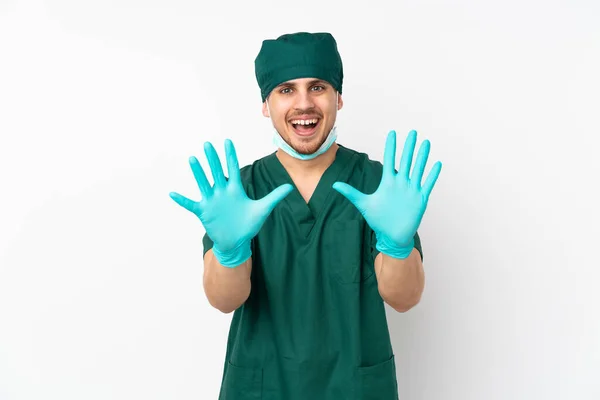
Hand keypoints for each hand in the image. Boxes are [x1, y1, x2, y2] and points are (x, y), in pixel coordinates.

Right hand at [170, 139, 292, 266]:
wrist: (237, 241)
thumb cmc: (248, 225)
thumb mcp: (262, 209)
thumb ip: (274, 197)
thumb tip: (290, 187)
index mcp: (235, 190)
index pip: (233, 169)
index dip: (230, 156)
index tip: (227, 141)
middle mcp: (222, 192)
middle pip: (216, 172)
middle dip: (213, 159)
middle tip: (208, 144)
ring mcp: (211, 201)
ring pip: (203, 184)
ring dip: (198, 173)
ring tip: (193, 159)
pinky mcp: (204, 212)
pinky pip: (191, 204)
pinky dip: (182, 200)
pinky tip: (172, 193)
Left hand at [332, 130, 441, 258]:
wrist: (392, 236)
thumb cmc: (378, 220)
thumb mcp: (363, 204)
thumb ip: (351, 193)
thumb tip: (334, 185)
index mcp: (388, 183)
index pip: (389, 160)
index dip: (391, 147)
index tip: (392, 133)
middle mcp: (400, 184)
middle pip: (405, 161)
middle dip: (408, 147)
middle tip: (412, 132)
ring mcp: (411, 190)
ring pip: (418, 170)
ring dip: (422, 157)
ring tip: (425, 143)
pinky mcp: (419, 199)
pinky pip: (427, 185)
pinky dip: (432, 175)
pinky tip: (437, 164)